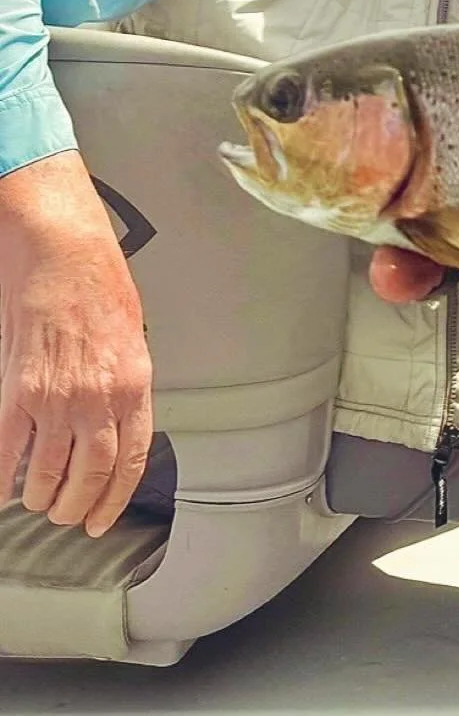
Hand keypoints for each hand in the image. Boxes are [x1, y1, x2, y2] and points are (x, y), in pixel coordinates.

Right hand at [0, 154, 153, 536]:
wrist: (62, 250)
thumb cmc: (97, 282)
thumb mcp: (133, 335)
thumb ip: (126, 384)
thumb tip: (119, 422)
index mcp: (134, 384)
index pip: (131, 461)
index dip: (115, 499)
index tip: (102, 519)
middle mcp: (98, 397)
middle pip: (90, 475)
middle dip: (77, 506)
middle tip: (67, 514)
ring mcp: (56, 398)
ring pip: (48, 473)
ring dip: (41, 496)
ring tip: (38, 500)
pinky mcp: (18, 391)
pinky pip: (7, 452)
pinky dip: (1, 478)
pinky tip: (1, 488)